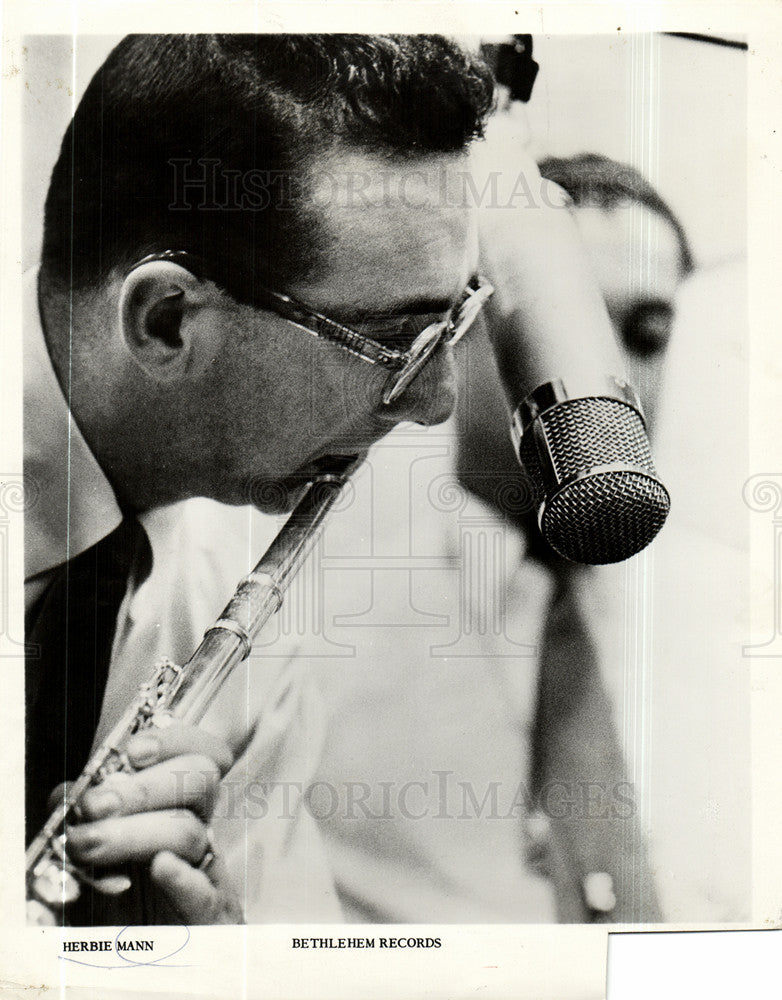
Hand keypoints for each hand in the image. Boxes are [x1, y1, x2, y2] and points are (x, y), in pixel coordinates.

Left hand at [63, 723, 243, 923]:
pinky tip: (160, 868)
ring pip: (189, 831)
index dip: (176, 741)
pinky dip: (185, 879)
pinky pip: (207, 894)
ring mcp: (206, 872)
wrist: (132, 962)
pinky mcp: (208, 919)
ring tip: (87, 846)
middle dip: (145, 787)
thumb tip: (67, 795)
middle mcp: (197, 828)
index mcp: (178, 803)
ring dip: (137, 833)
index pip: (202, 753)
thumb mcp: (88, 849)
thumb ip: (78, 816)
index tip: (132, 752)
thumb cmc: (113, 899)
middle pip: (200, 781)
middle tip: (95, 806)